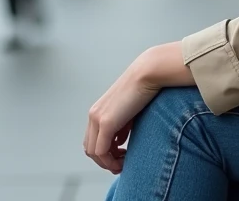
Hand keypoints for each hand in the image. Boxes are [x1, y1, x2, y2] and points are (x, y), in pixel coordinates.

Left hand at [84, 43, 192, 173]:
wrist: (148, 73)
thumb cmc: (144, 90)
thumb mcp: (129, 113)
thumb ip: (121, 127)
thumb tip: (119, 143)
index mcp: (98, 111)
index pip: (93, 141)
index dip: (105, 154)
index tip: (122, 157)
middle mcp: (94, 115)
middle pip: (90, 149)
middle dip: (105, 161)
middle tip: (122, 164)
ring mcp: (97, 119)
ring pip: (94, 153)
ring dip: (108, 163)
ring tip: (124, 164)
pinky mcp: (106, 123)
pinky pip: (101, 151)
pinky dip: (110, 161)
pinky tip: (125, 159)